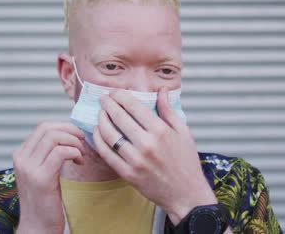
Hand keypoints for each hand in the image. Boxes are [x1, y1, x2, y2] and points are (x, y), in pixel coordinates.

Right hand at [13, 122, 85, 233]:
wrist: (37, 227)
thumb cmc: (44, 201)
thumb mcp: (42, 171)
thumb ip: (47, 154)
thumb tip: (67, 134)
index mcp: (21, 155)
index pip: (43, 127)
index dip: (64, 127)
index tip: (76, 138)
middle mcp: (21, 158)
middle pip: (48, 128)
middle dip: (70, 131)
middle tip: (82, 143)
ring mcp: (29, 168)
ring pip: (54, 137)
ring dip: (74, 142)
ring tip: (80, 156)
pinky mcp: (41, 178)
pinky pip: (60, 152)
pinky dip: (74, 152)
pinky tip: (79, 162)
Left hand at [93, 87, 217, 224]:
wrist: (186, 194)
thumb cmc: (187, 162)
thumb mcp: (184, 132)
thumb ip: (169, 110)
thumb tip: (162, 90)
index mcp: (161, 131)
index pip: (134, 106)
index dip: (120, 96)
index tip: (115, 92)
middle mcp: (147, 144)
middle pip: (119, 117)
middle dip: (108, 104)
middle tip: (104, 98)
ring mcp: (136, 160)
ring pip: (110, 135)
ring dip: (101, 120)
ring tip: (100, 113)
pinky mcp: (128, 174)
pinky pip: (107, 154)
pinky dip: (99, 140)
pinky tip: (98, 131)